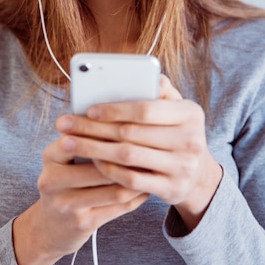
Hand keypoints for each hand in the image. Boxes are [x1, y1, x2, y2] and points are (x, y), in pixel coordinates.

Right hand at [13, 124, 147, 264]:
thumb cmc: (66, 182)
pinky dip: (136, 196)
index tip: (135, 125)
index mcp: (50, 156)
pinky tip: (146, 187)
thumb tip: (123, 115)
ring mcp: (66, 204)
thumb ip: (86, 138)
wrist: (49, 228)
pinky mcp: (82, 223)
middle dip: (130, 158)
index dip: (109, 131)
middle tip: (153, 148)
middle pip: (101, 165)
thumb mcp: (65, 158)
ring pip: (114, 189)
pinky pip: (118, 207)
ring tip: (154, 168)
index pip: (81, 137)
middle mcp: (52, 179)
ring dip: (138, 178)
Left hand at [56, 74, 222, 231]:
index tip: (89, 110)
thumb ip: (160, 90)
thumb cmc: (176, 131)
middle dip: (94, 129)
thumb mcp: (175, 108)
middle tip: (66, 125)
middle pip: (131, 133)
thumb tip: (142, 75)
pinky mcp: (172, 189)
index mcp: (191, 113)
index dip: (115, 109)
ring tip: (70, 143)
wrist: (198, 175)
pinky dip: (109, 170)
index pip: (146, 109)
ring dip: (94, 149)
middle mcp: (191, 140)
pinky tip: (93, 162)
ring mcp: (183, 167)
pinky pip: (131, 180)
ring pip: (128, 156)